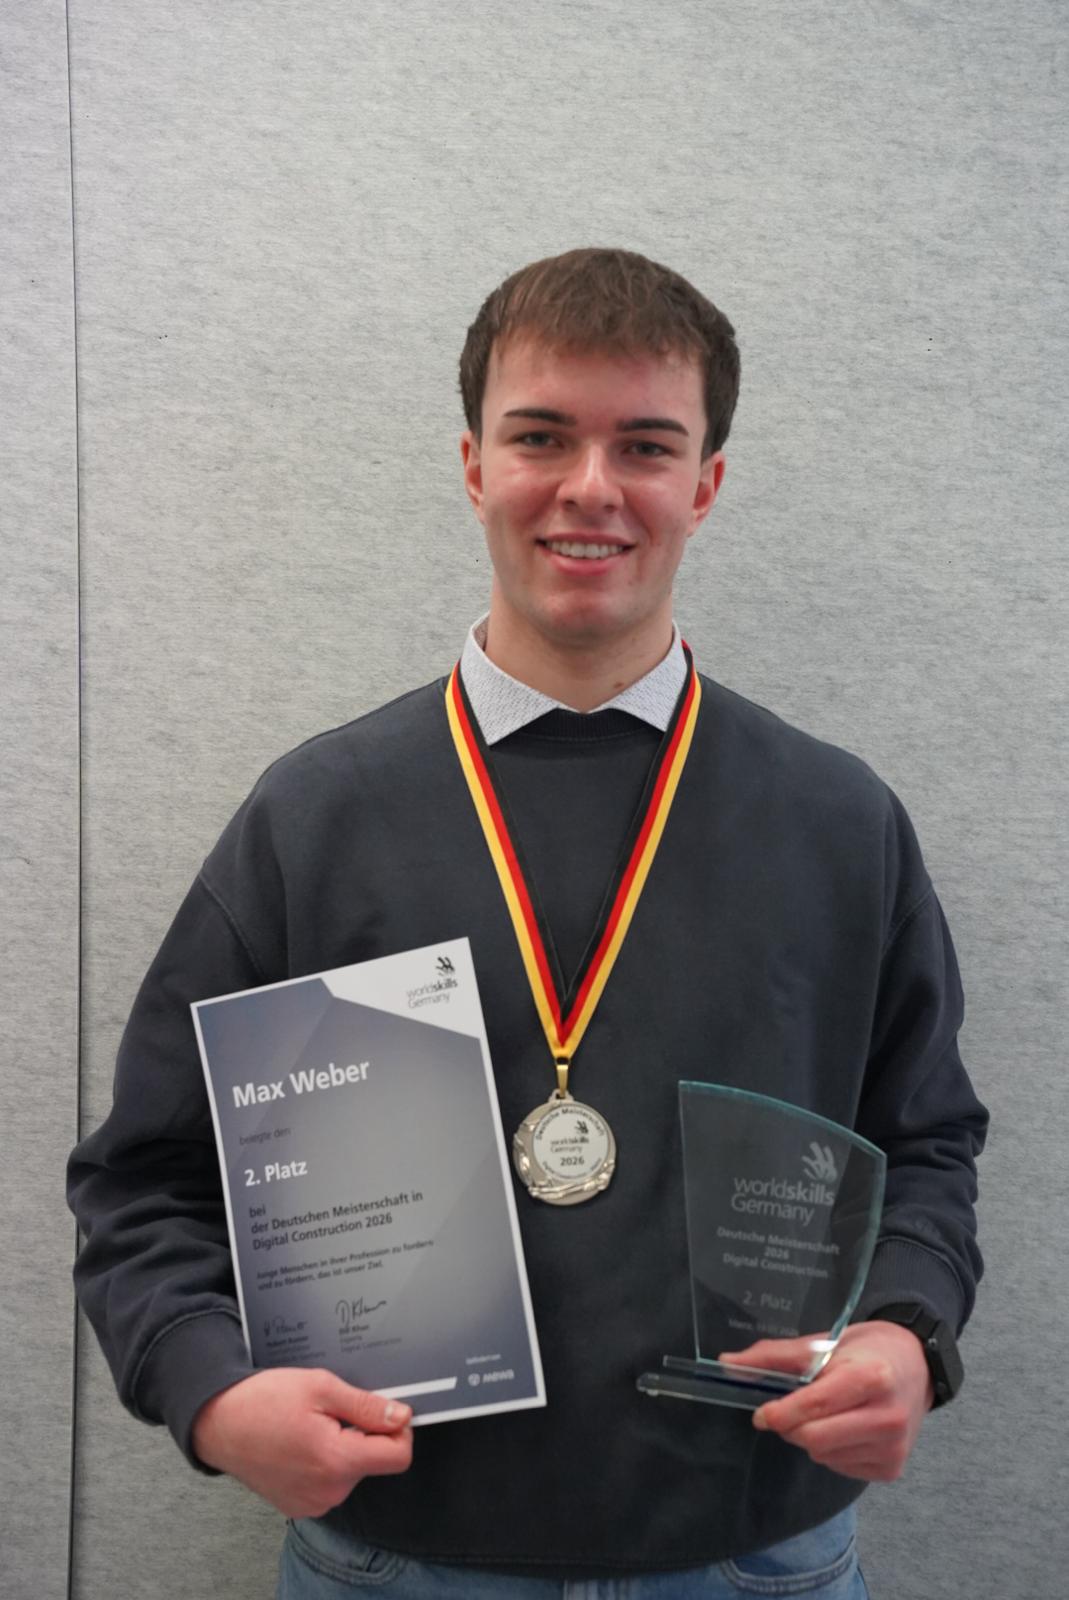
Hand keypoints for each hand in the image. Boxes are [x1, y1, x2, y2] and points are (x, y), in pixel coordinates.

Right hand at [191, 1367, 413, 1516]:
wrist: (217, 1424)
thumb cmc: (263, 1401)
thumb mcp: (320, 1387)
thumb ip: (365, 1406)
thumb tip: (401, 1417)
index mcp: (336, 1461)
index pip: (398, 1457)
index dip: (399, 1429)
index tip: (384, 1410)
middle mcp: (328, 1492)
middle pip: (374, 1461)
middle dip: (362, 1433)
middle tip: (330, 1412)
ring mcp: (312, 1503)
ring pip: (351, 1471)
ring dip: (342, 1447)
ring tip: (310, 1426)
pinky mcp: (299, 1506)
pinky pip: (330, 1483)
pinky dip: (324, 1462)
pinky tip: (299, 1444)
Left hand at [720, 1322, 934, 1481]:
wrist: (917, 1364)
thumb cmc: (866, 1350)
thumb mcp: (824, 1343)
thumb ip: (775, 1356)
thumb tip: (726, 1365)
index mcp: (872, 1377)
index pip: (816, 1406)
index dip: (781, 1412)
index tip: (762, 1414)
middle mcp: (888, 1417)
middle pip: (815, 1439)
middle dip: (793, 1426)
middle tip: (793, 1410)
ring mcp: (893, 1448)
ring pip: (824, 1456)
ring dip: (812, 1438)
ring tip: (830, 1413)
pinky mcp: (892, 1469)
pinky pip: (840, 1468)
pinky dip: (832, 1451)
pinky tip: (846, 1428)